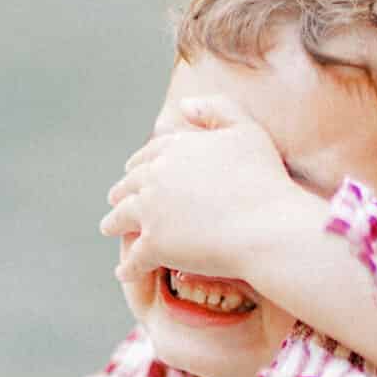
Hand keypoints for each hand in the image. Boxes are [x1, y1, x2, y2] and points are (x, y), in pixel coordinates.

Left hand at [98, 95, 306, 291]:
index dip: (138, 165)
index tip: (132, 172)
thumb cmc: (264, 180)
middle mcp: (156, 176)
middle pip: (129, 185)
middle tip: (116, 201)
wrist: (266, 226)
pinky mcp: (154, 245)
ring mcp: (151, 211)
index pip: (148, 156)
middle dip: (121, 192)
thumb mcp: (247, 130)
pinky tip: (123, 272)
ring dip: (113, 223)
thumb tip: (184, 105)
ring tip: (110, 228)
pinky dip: (127, 266)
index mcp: (175, 148)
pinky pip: (133, 258)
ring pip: (121, 218)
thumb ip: (217, 109)